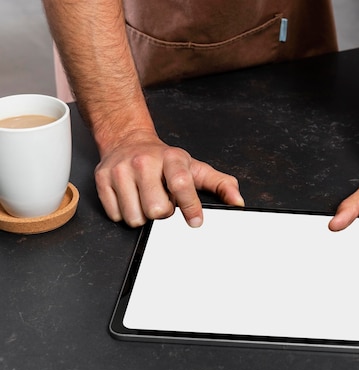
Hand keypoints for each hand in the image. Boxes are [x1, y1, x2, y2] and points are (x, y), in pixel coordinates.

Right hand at [94, 130, 243, 226]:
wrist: (129, 141)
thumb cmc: (166, 161)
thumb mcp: (195, 168)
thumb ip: (220, 184)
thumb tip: (238, 202)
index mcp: (172, 158)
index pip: (181, 183)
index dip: (190, 206)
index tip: (196, 222)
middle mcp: (145, 161)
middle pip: (157, 210)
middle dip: (163, 212)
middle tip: (163, 201)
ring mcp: (121, 170)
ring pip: (135, 217)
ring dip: (143, 215)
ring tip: (147, 199)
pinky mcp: (102, 179)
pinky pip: (115, 215)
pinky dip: (124, 213)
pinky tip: (131, 197)